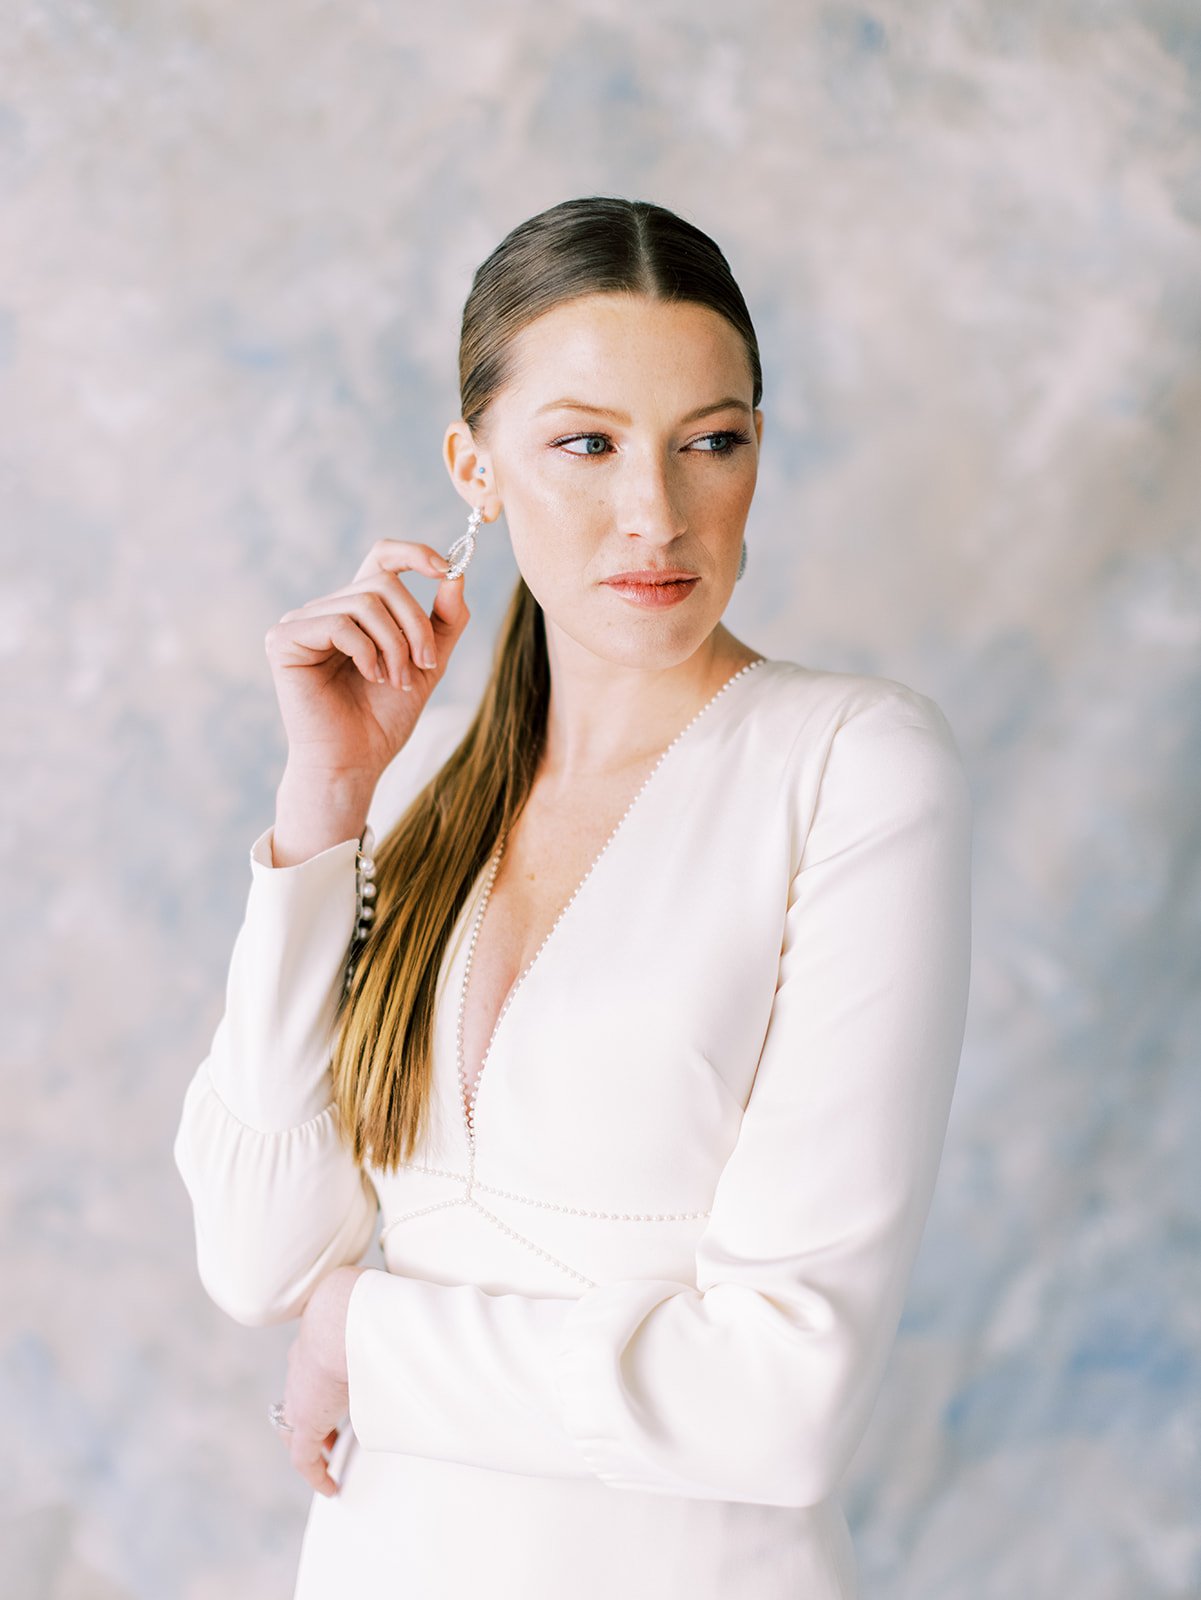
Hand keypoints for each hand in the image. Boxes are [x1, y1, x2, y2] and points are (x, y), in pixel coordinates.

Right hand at [264, 539, 471, 785]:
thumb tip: (457, 576)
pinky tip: (370, 677)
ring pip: (365, 602)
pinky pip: (339, 624)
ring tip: (397, 681)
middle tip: (425, 665)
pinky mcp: (283, 640)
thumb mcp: (427, 664)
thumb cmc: (384, 718)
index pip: (382, 557)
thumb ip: (444, 621)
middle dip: (415, 624)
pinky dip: (366, 652)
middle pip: (383, 583)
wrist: (355, 762)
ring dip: (395, 645)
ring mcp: (301, 621)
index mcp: (357, 610)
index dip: (415, 554)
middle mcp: (326, 608)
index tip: (447, 570)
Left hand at [278, 1265, 370, 1496]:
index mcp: (316, 1341)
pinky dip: (316, 1473)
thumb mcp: (374, 1314)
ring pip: (295, 1428)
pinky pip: (303, 1457)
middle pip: (297, 1399)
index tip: (338, 1397)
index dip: (324, 1387)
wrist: (341, 1316)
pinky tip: (330, 1487)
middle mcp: (301, 1368)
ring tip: (332, 1461)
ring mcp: (299, 1395)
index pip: (312, 1368)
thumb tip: (427, 1322)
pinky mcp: (304, 1422)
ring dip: (315, 1442)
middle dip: (314, 1417)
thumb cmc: (363, 1308)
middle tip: (331, 1435)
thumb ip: (392, 1323)